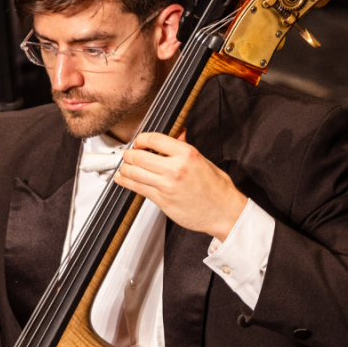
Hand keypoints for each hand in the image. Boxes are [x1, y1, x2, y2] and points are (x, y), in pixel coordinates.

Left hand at [115, 133, 248, 240]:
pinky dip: (126, 182)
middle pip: (139, 156)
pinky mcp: (162, 200)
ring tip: (124, 167)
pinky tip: (123, 179)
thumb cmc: (217, 189)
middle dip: (129, 154)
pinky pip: (138, 188)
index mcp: (187, 154)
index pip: (154, 139)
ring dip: (125, 169)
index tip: (138, 142)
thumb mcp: (203, 161)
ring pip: (134, 173)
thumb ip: (185, 148)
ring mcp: (167, 185)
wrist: (224, 212)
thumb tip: (178, 134)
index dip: (141, 139)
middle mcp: (175, 168)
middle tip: (128, 154)